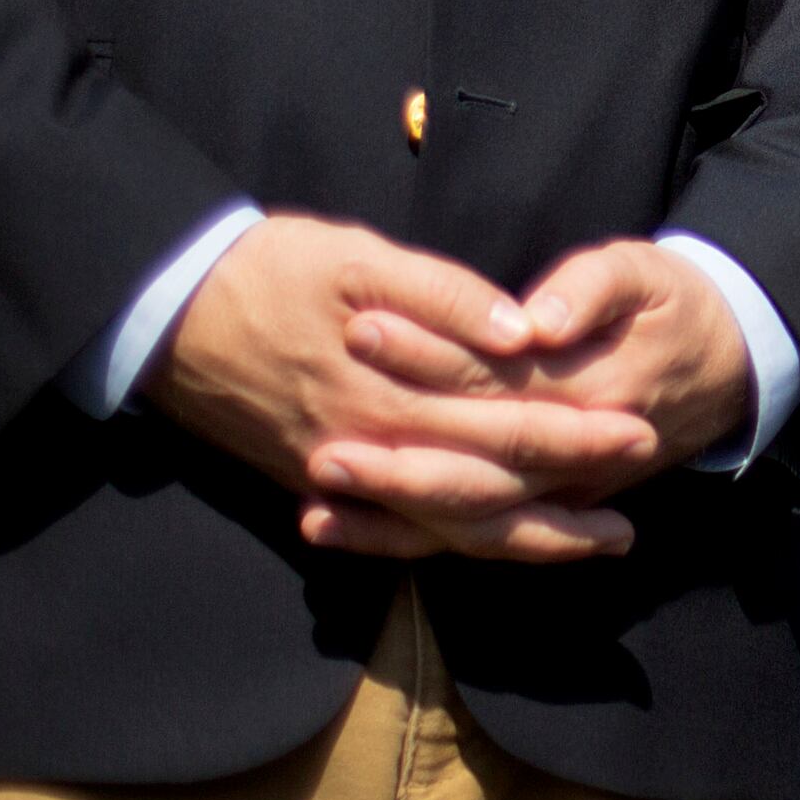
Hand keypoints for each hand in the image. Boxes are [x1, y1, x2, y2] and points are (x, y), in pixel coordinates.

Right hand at [146, 214, 656, 562]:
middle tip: (638, 505)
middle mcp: (371, 446)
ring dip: (524, 536)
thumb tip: (524, 332)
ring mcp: (341, 473)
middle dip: (568, 496)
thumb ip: (445, 295)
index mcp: (392, 390)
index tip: (637, 435)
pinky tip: (496, 541)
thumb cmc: (268, 267)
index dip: (575, 434)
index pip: (504, 423)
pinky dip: (453, 540)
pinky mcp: (316, 480)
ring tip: (592, 542)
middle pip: (487, 488)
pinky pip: (399, 529)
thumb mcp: (358, 257)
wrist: (161, 308)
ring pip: (447, 526)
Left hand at [324, 238, 759, 513]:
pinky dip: (397, 537)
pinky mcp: (537, 509)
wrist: (725, 367)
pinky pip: (463, 536)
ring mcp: (555, 493)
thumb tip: (534, 320)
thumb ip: (590, 287)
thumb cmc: (671, 306)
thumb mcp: (644, 272)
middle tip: (318, 429)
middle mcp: (571, 458)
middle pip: (470, 458)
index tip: (362, 325)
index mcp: (590, 390)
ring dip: (386, 505)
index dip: (427, 353)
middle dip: (391, 445)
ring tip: (315, 484)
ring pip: (464, 514)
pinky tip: (333, 526)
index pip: (494, 376)